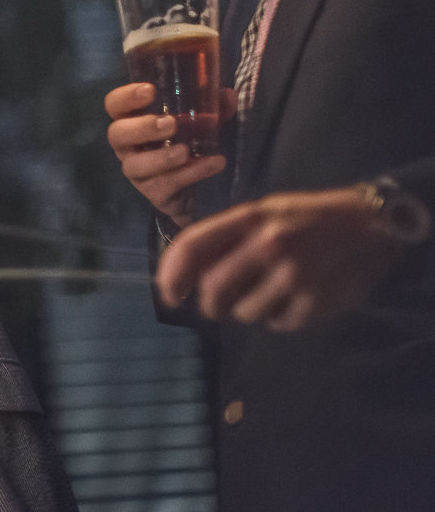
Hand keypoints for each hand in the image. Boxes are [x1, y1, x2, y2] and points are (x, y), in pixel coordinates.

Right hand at [105, 82, 233, 226]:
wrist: (199, 190)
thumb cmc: (190, 142)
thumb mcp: (202, 121)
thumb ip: (213, 108)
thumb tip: (228, 95)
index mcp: (132, 120)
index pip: (115, 104)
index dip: (127, 97)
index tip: (151, 90)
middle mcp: (128, 146)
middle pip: (117, 134)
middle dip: (142, 128)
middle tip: (170, 124)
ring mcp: (138, 172)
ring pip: (135, 166)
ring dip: (161, 157)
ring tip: (185, 151)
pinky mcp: (154, 193)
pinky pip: (166, 184)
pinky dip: (190, 173)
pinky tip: (211, 164)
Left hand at [156, 186, 405, 330]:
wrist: (368, 226)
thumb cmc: (306, 218)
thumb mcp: (265, 213)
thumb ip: (228, 237)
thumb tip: (187, 270)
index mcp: (250, 217)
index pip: (194, 244)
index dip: (171, 272)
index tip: (168, 293)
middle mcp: (268, 245)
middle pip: (213, 290)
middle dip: (209, 304)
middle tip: (216, 305)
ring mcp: (292, 276)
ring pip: (243, 313)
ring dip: (248, 309)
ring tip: (269, 290)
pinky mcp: (314, 303)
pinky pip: (277, 324)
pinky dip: (279, 317)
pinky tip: (294, 298)